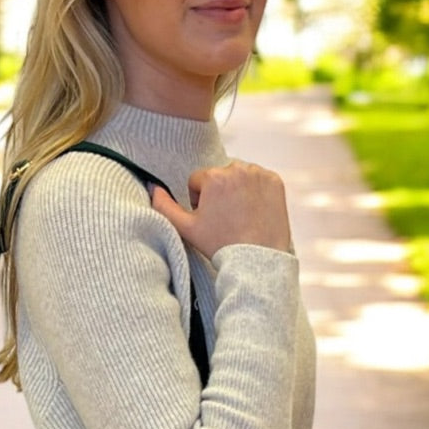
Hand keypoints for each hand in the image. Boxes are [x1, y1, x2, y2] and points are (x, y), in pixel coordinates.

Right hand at [150, 161, 291, 258]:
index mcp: (215, 176)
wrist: (256, 260)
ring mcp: (260, 174)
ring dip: (237, 191)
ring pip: (239, 177)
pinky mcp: (276, 182)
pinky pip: (259, 180)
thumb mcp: (186, 228)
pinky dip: (256, 192)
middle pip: (219, 177)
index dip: (199, 201)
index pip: (198, 180)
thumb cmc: (221, 245)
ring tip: (240, 216)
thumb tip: (152, 187)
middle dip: (219, 194)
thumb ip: (163, 206)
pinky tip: (254, 212)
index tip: (209, 218)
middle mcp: (238, 168)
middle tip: (225, 219)